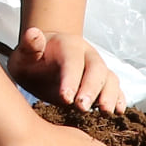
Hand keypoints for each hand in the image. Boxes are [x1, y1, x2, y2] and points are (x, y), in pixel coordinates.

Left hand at [9, 26, 124, 111]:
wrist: (44, 61)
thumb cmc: (33, 60)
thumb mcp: (25, 53)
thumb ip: (30, 46)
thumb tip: (33, 34)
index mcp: (69, 45)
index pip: (73, 61)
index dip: (71, 79)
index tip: (65, 98)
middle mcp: (88, 55)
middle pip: (96, 69)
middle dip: (91, 89)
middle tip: (82, 107)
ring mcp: (98, 69)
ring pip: (110, 79)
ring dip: (110, 95)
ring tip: (105, 111)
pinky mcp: (103, 83)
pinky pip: (116, 89)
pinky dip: (119, 100)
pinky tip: (118, 112)